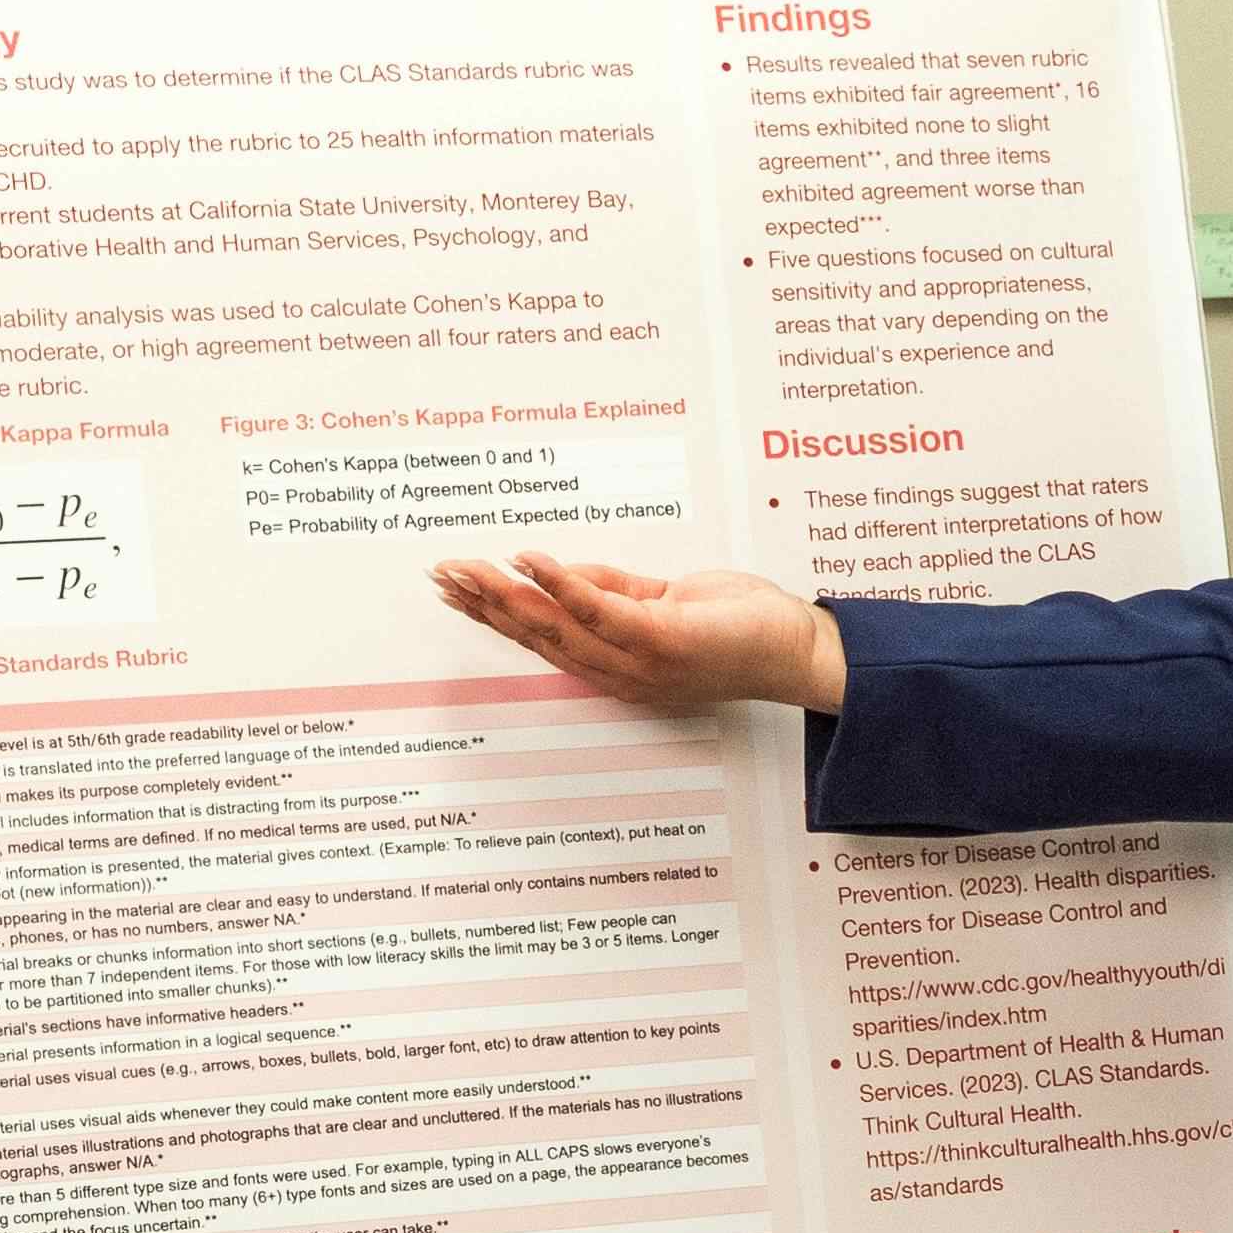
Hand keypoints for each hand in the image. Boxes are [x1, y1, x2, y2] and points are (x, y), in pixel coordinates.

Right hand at [430, 551, 845, 714]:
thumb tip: (560, 574)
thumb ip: (612, 591)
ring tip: (467, 568)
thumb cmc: (735, 626)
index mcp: (614, 665)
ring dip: (505, 593)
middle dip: (482, 603)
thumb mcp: (664, 602)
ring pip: (555, 624)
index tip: (453, 588)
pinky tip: (529, 561)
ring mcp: (637, 661)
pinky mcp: (659, 640)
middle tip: (438, 574)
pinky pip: (599, 610)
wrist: (794, 651)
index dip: (493, 613)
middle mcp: (617, 672)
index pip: (540, 637)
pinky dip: (561, 584)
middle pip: (535, 634)